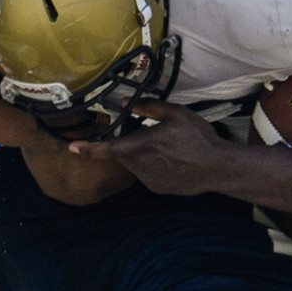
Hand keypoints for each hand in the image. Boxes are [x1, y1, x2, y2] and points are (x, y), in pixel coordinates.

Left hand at [64, 101, 236, 195]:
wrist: (218, 168)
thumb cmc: (199, 138)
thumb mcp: (177, 114)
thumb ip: (150, 107)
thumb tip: (127, 101)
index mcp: (143, 145)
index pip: (109, 148)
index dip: (89, 149)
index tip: (73, 148)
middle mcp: (141, 166)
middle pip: (123, 154)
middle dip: (128, 143)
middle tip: (150, 134)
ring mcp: (149, 180)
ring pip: (134, 164)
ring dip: (141, 154)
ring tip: (168, 148)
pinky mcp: (157, 188)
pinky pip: (146, 174)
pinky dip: (152, 165)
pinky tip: (173, 160)